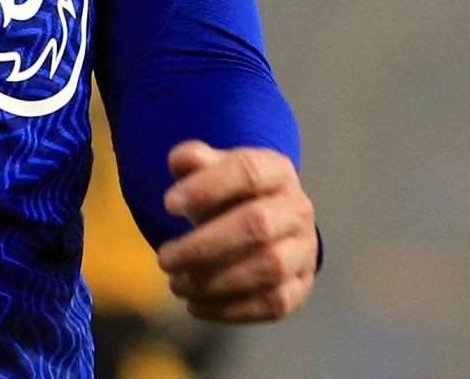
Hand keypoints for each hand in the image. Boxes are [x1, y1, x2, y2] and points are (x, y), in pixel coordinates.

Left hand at [154, 140, 318, 322]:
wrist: (269, 225)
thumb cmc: (232, 196)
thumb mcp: (214, 170)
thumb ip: (195, 160)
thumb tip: (179, 161)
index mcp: (277, 170)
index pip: (247, 172)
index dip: (206, 188)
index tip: (168, 205)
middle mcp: (298, 209)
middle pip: (257, 226)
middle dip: (204, 246)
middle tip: (165, 259)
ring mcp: (304, 251)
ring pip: (266, 269)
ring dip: (215, 281)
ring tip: (176, 283)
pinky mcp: (299, 288)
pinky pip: (271, 304)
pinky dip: (229, 309)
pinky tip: (195, 304)